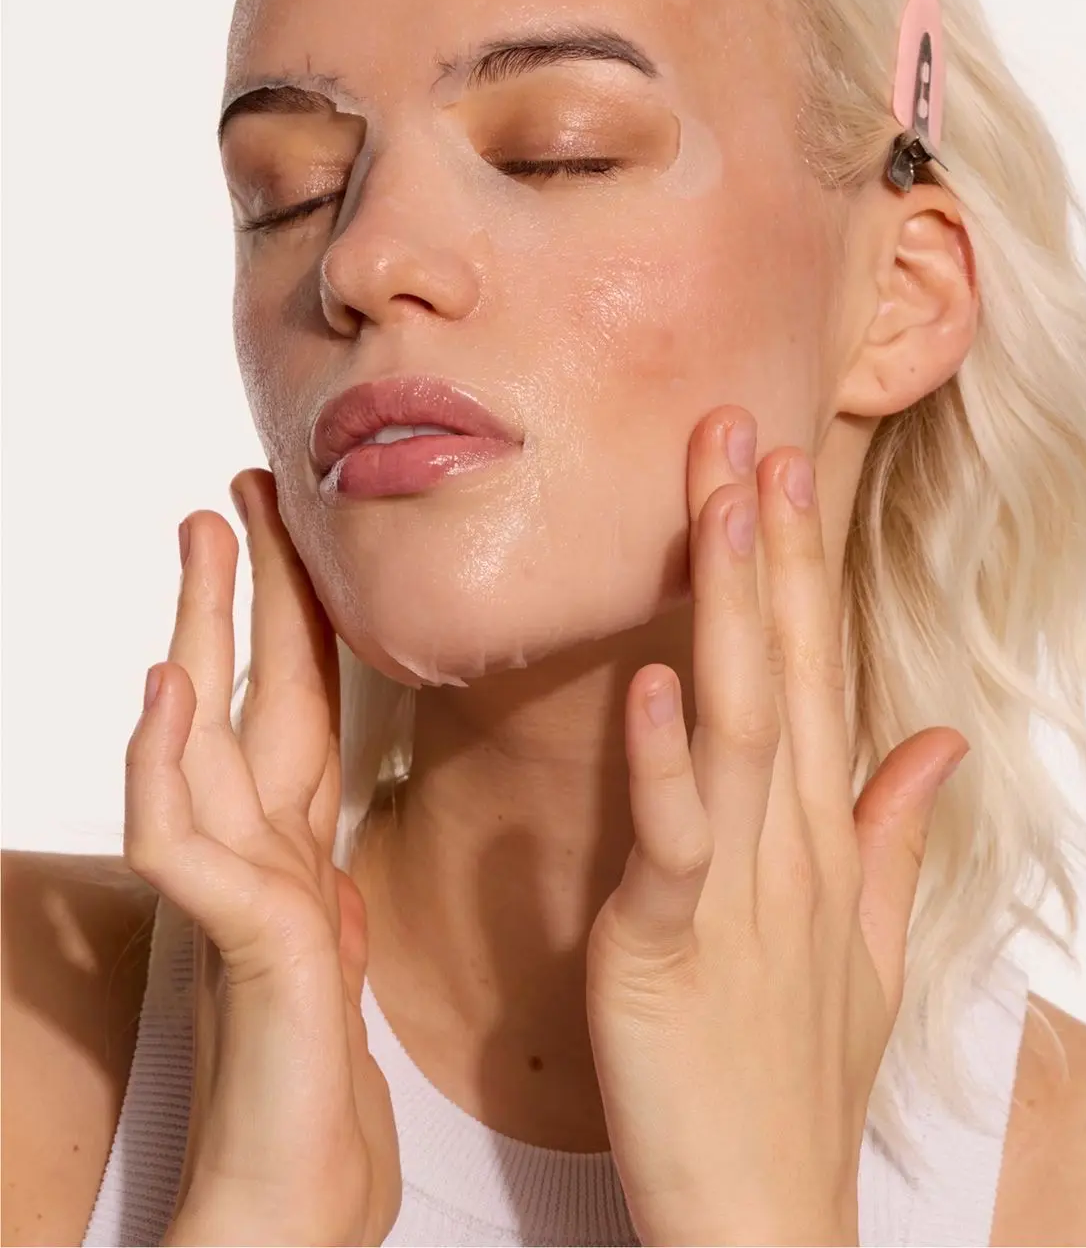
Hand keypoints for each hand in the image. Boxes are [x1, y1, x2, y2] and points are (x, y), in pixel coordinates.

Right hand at [124, 470, 400, 1245]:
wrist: (296, 1203)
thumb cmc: (313, 1085)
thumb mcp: (330, 960)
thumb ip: (315, 895)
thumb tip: (323, 861)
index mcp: (293, 847)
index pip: (293, 705)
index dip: (292, 615)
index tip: (290, 532)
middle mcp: (261, 853)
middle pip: (247, 696)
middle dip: (239, 593)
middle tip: (230, 496)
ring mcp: (243, 891)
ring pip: (206, 740)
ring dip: (199, 637)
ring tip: (200, 540)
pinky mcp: (245, 943)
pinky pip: (193, 839)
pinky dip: (169, 762)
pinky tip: (167, 689)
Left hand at [586, 407, 967, 1246]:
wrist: (764, 1208)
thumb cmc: (797, 1071)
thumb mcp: (866, 937)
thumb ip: (895, 828)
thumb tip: (938, 739)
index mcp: (818, 829)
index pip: (815, 667)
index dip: (801, 564)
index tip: (780, 465)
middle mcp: (790, 838)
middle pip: (783, 665)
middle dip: (766, 544)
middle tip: (744, 427)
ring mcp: (742, 887)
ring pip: (742, 720)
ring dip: (734, 606)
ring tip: (722, 501)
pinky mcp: (675, 943)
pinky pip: (679, 840)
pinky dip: (671, 761)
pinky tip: (658, 680)